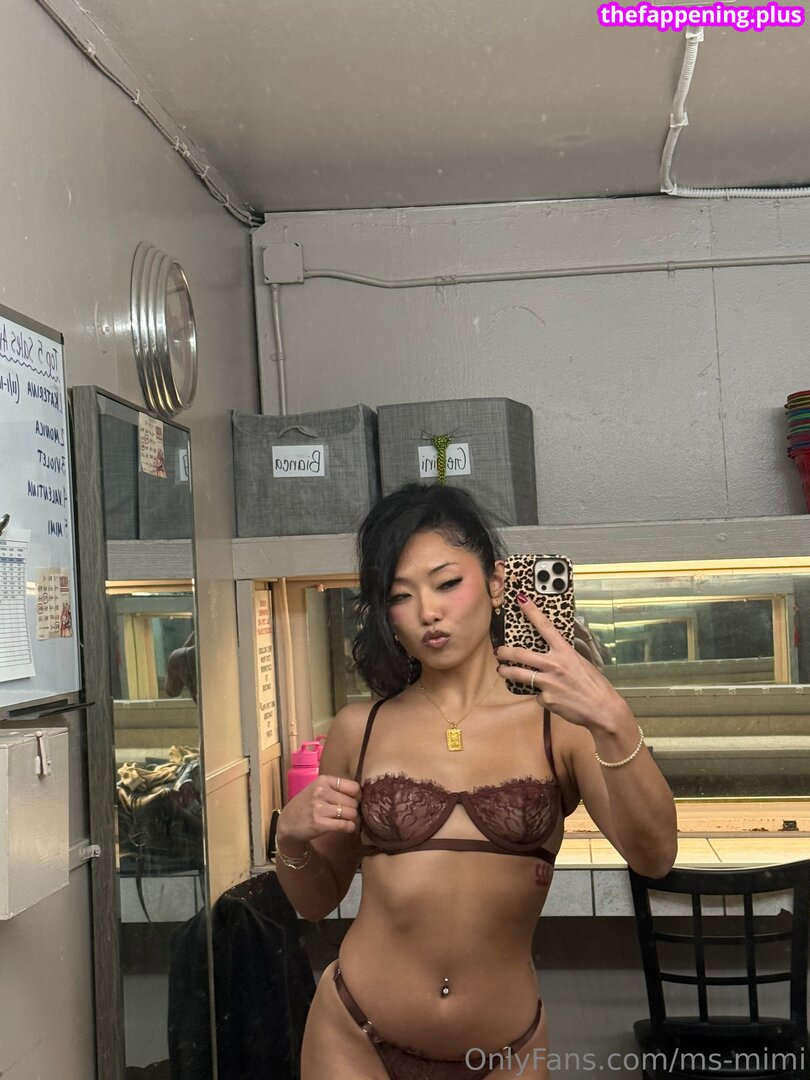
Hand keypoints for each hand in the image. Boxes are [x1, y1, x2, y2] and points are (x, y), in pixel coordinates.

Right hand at [277, 774, 360, 845]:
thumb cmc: (305, 805)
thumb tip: (361, 794)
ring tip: (352, 822)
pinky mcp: (320, 824)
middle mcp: (321, 792)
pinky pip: (345, 825)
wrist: (287, 823)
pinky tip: (348, 828)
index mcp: (323, 780)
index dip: (359, 796)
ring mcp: (320, 808)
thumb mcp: (317, 789)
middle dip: (356, 810)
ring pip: (351, 814)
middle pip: (354, 802)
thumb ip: (335, 788)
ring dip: (354, 820)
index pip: (353, 787)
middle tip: (354, 815)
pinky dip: (351, 828)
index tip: (357, 802)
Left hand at [495, 597, 629, 730]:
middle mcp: (554, 665)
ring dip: (506, 671)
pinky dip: (542, 696)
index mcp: (566, 652)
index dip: (532, 612)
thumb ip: (564, 657)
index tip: (520, 600)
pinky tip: (552, 698)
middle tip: (499, 650)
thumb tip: (553, 654)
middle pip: (521, 654)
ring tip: (501, 670)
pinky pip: (538, 695)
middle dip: (506, 651)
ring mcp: (548, 682)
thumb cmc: (595, 686)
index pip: (545, 627)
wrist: (603, 710)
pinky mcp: (546, 699)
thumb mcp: (581, 663)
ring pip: (519, 674)